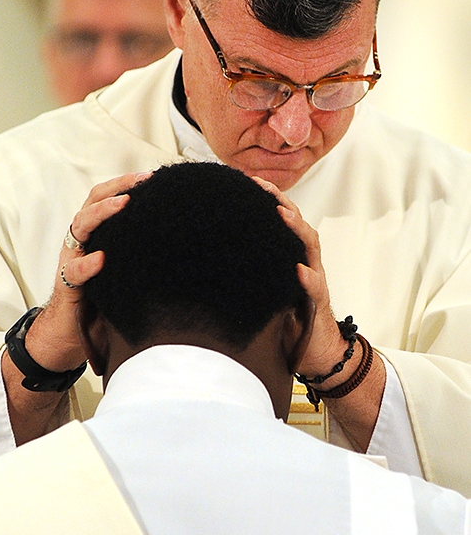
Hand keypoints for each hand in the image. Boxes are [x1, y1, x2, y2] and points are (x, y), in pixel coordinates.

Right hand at [23, 172, 149, 372]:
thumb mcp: (122, 265)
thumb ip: (135, 248)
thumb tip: (175, 234)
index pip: (104, 197)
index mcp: (93, 233)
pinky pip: (74, 272)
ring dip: (101, 213)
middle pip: (91, 203)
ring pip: (79, 227)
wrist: (72, 331)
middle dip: (116, 189)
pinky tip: (101, 260)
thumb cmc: (102, 294)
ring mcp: (71, 260)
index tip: (152, 177)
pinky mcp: (68, 286)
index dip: (125, 183)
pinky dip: (87, 264)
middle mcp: (80, 241)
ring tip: (123, 205)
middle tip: (141, 183)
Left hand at [252, 177, 345, 376]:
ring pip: (310, 247)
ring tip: (283, 215)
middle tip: (263, 186)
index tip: (248, 181)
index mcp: (291, 256)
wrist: (314, 352)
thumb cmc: (285, 319)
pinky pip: (315, 288)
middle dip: (282, 202)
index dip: (268, 200)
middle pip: (297, 224)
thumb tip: (216, 256)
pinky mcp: (318, 303)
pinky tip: (298, 270)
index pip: (281, 221)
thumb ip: (252, 271)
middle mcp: (305, 261)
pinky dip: (308, 277)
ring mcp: (314, 280)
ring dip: (297, 229)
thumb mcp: (264, 289)